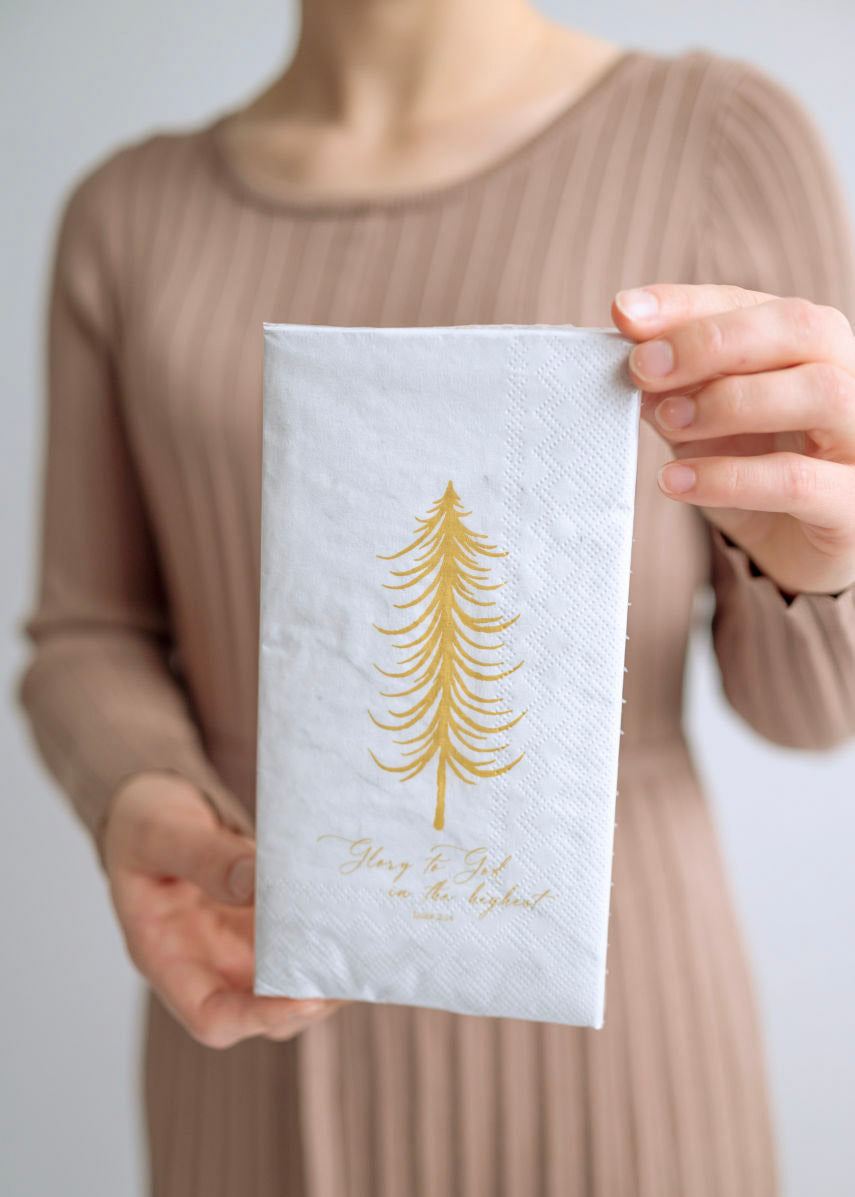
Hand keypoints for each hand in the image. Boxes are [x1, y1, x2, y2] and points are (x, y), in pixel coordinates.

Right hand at [101, 771, 346, 1047]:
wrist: (153, 807)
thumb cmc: (143, 824)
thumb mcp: (160, 834)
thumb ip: (202, 857)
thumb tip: (254, 883)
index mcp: (166, 957)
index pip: (212, 1017)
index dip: (258, 1018)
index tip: (304, 998)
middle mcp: (207, 962)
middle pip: (265, 1010)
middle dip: (311, 997)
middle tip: (351, 966)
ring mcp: (239, 944)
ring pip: (291, 980)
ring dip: (327, 969)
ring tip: (365, 941)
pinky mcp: (265, 920)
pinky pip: (300, 940)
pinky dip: (327, 934)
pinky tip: (355, 912)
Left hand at [611, 284, 854, 597]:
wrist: (796, 554)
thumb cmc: (753, 473)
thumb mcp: (704, 423)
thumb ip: (675, 387)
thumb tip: (629, 355)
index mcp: (809, 348)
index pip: (753, 303)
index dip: (687, 305)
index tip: (625, 313)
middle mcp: (849, 380)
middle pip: (804, 328)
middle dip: (713, 341)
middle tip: (644, 367)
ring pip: (820, 392)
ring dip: (730, 402)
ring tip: (667, 421)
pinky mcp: (852, 505)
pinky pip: (798, 480)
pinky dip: (729, 477)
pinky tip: (675, 481)